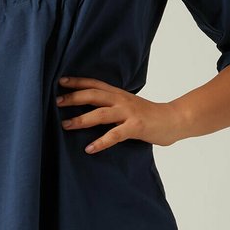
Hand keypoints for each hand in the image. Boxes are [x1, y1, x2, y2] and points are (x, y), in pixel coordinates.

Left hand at [55, 75, 185, 152]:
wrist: (173, 120)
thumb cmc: (148, 115)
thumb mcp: (128, 105)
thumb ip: (112, 105)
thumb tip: (90, 109)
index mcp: (119, 94)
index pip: (94, 84)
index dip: (77, 81)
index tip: (60, 81)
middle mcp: (121, 100)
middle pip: (93, 95)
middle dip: (73, 97)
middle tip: (56, 102)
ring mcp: (128, 113)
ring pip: (100, 114)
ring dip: (81, 119)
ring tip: (65, 125)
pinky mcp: (135, 127)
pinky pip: (115, 135)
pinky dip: (101, 142)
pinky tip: (89, 148)